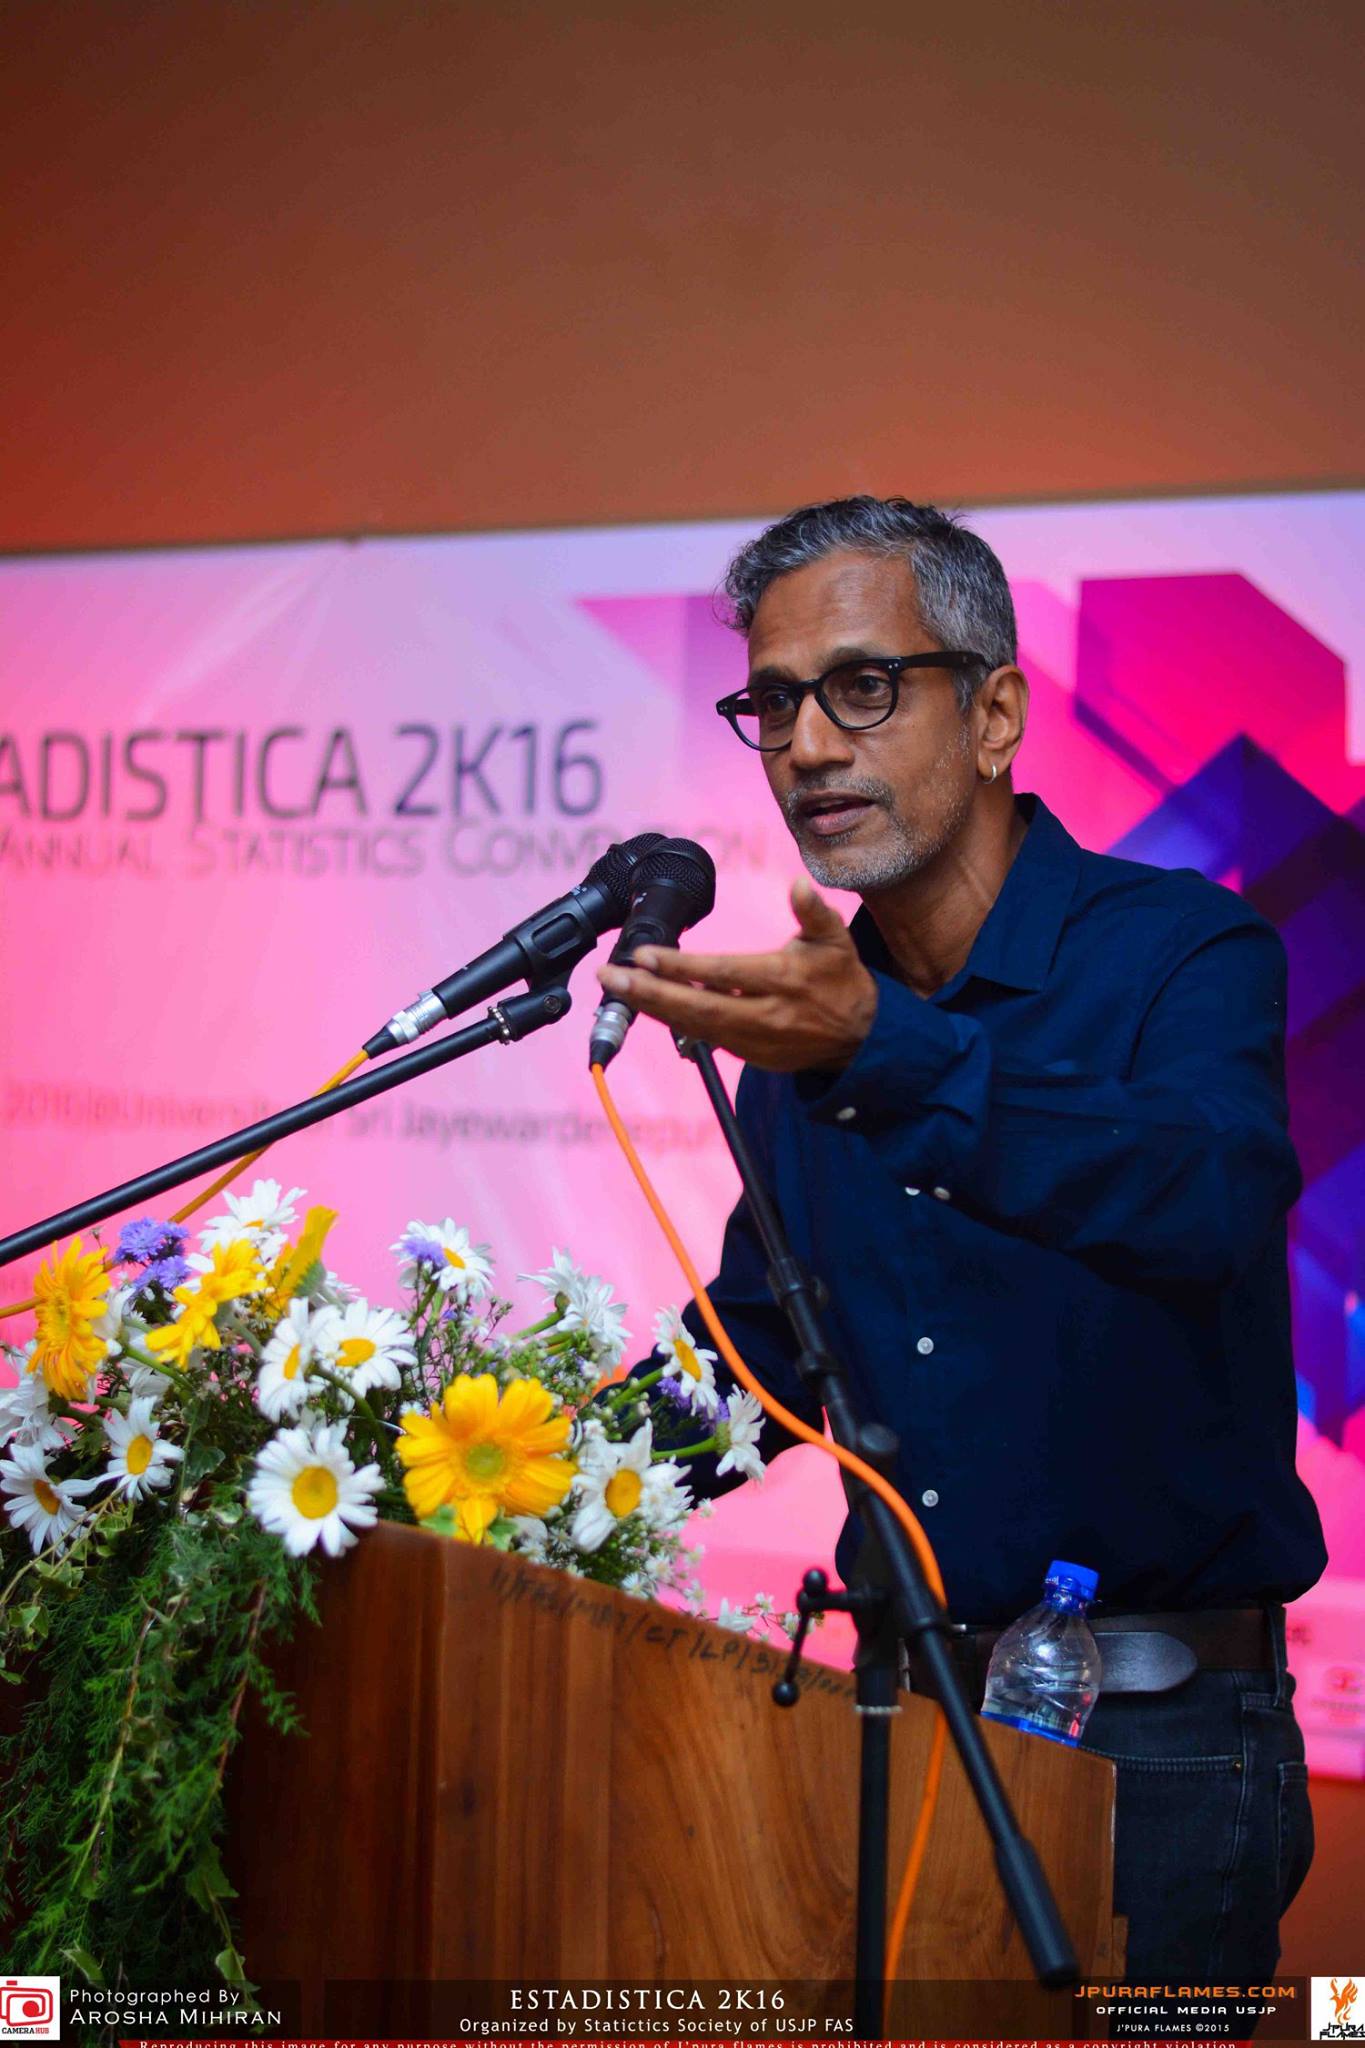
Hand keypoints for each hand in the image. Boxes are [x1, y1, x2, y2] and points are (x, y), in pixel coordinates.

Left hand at [596, 876, 878, 1071]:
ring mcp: (755, 1040)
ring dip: (653, 1008)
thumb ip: (813, 912)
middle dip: (649, 992)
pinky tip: (647, 1004)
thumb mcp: (835, 940)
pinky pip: (704, 1037)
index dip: (680, 966)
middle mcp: (765, 1015)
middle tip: (610, 976)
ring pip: (695, 1026)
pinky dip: (674, 1021)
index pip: (722, 973)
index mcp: (783, 980)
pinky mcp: (750, 1056)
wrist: (860, 1039)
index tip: (644, 954)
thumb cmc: (841, 980)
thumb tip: (797, 885)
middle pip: (697, 1007)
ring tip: (617, 988)